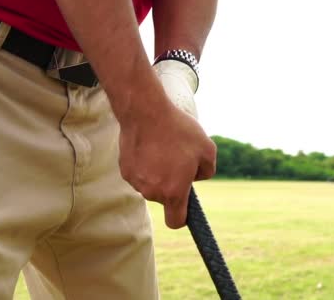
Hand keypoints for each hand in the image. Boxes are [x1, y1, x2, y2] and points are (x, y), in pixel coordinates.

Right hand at [117, 62, 214, 228]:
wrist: (146, 112)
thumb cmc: (179, 131)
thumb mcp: (207, 150)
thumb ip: (207, 171)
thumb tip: (196, 177)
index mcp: (173, 192)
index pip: (175, 221)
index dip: (182, 217)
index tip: (185, 205)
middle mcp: (152, 192)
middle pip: (165, 197)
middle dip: (173, 183)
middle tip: (179, 159)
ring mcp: (136, 182)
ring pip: (151, 184)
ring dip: (159, 172)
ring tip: (164, 148)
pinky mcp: (125, 170)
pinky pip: (140, 173)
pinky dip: (146, 164)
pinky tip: (151, 145)